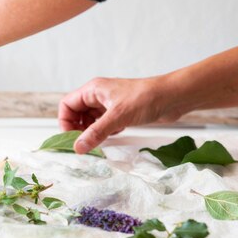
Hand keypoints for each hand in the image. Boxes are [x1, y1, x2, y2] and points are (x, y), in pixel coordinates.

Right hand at [58, 77, 179, 153]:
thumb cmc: (145, 99)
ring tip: (97, 143)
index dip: (65, 121)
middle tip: (83, 144)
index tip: (72, 138)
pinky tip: (112, 137)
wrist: (172, 97)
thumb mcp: (117, 117)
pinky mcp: (121, 112)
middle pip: (77, 113)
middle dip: (77, 129)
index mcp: (93, 90)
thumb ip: (96, 132)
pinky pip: (104, 124)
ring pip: (91, 120)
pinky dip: (104, 132)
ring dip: (91, 132)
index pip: (67, 105)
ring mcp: (110, 104)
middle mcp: (99, 95)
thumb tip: (77, 147)